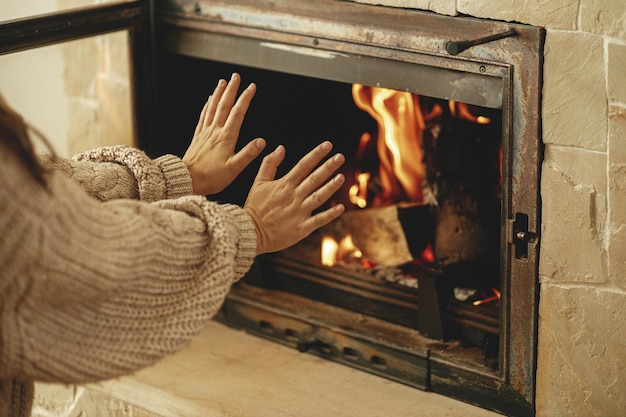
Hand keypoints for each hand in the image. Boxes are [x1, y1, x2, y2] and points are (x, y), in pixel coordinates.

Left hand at [183, 73, 265, 194]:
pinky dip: (207, 105)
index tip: (252, 87)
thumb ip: (248, 154)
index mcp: (225, 138)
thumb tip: (261, 142)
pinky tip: (209, 100)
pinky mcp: (198, 137)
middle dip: (231, 89)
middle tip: (236, 76)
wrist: (187, 180)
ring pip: (213, 107)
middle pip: (224, 105)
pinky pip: (203, 116)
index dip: (245, 98)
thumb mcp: (234, 169)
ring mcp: (205, 132)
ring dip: (219, 93)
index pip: (238, 113)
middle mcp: (215, 131)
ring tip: (223, 81)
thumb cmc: (210, 177)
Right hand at [244, 141, 345, 254]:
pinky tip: (341, 207)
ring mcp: (298, 212)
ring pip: (318, 197)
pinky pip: (319, 220)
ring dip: (330, 187)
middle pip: (314, 178)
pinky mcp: (301, 228)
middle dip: (328, 166)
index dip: (316, 154)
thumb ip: (269, 164)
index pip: (303, 165)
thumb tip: (281, 148)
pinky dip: (330, 214)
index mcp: (284, 184)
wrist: (250, 232)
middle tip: (340, 156)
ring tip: (341, 177)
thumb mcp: (258, 182)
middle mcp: (293, 196)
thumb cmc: (254, 207)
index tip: (328, 145)